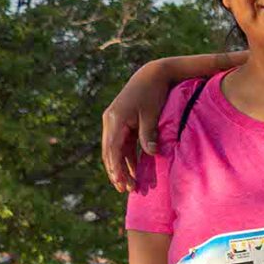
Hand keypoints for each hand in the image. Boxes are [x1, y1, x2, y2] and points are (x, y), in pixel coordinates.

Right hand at [103, 65, 173, 192]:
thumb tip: (150, 154)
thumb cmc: (153, 92)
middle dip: (116, 172)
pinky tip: (134, 172)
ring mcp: (115, 123)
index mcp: (115, 118)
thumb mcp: (151, 113)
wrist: (152, 74)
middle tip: (124, 190)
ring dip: (121, 167)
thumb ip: (148, 133)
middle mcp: (110, 121)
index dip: (115, 167)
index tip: (120, 182)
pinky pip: (123, 145)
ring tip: (129, 186)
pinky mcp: (122, 124)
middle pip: (110, 152)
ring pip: (115, 150)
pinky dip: (127, 158)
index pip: (112, 148)